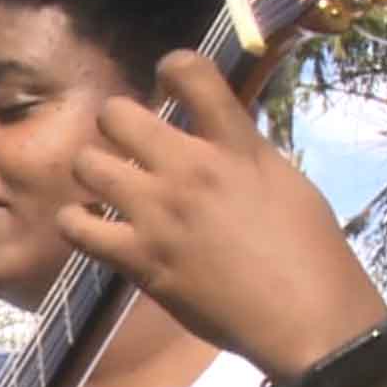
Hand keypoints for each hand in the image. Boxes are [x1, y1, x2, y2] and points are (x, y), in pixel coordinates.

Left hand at [56, 50, 386, 378]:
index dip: (171, 68)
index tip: (168, 84)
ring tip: (107, 185)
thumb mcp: (284, 180)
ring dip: (93, 171)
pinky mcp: (138, 259)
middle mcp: (189, 169)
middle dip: (116, 123)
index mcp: (234, 144)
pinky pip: (77, 228)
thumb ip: (241, 151)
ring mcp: (158, 214)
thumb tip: (214, 135)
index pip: (189, 70)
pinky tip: (89, 225)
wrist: (306, 318)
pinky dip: (75, 222)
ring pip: (87, 165)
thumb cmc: (311, 251)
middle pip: (116, 114)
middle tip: (126, 144)